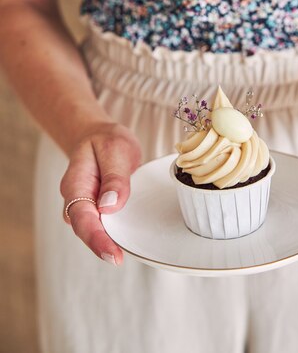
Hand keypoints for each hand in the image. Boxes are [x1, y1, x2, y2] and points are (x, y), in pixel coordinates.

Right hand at [60, 121, 140, 264]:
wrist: (97, 135)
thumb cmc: (105, 140)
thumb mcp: (115, 148)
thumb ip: (114, 177)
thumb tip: (109, 206)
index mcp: (76, 182)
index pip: (81, 216)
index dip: (95, 237)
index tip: (111, 253)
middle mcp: (76, 197)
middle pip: (84, 228)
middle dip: (100, 246)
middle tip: (118, 259)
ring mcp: (85, 204)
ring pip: (92, 229)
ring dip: (105, 243)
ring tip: (121, 255)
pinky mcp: (97, 208)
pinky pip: (102, 225)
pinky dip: (111, 234)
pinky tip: (124, 242)